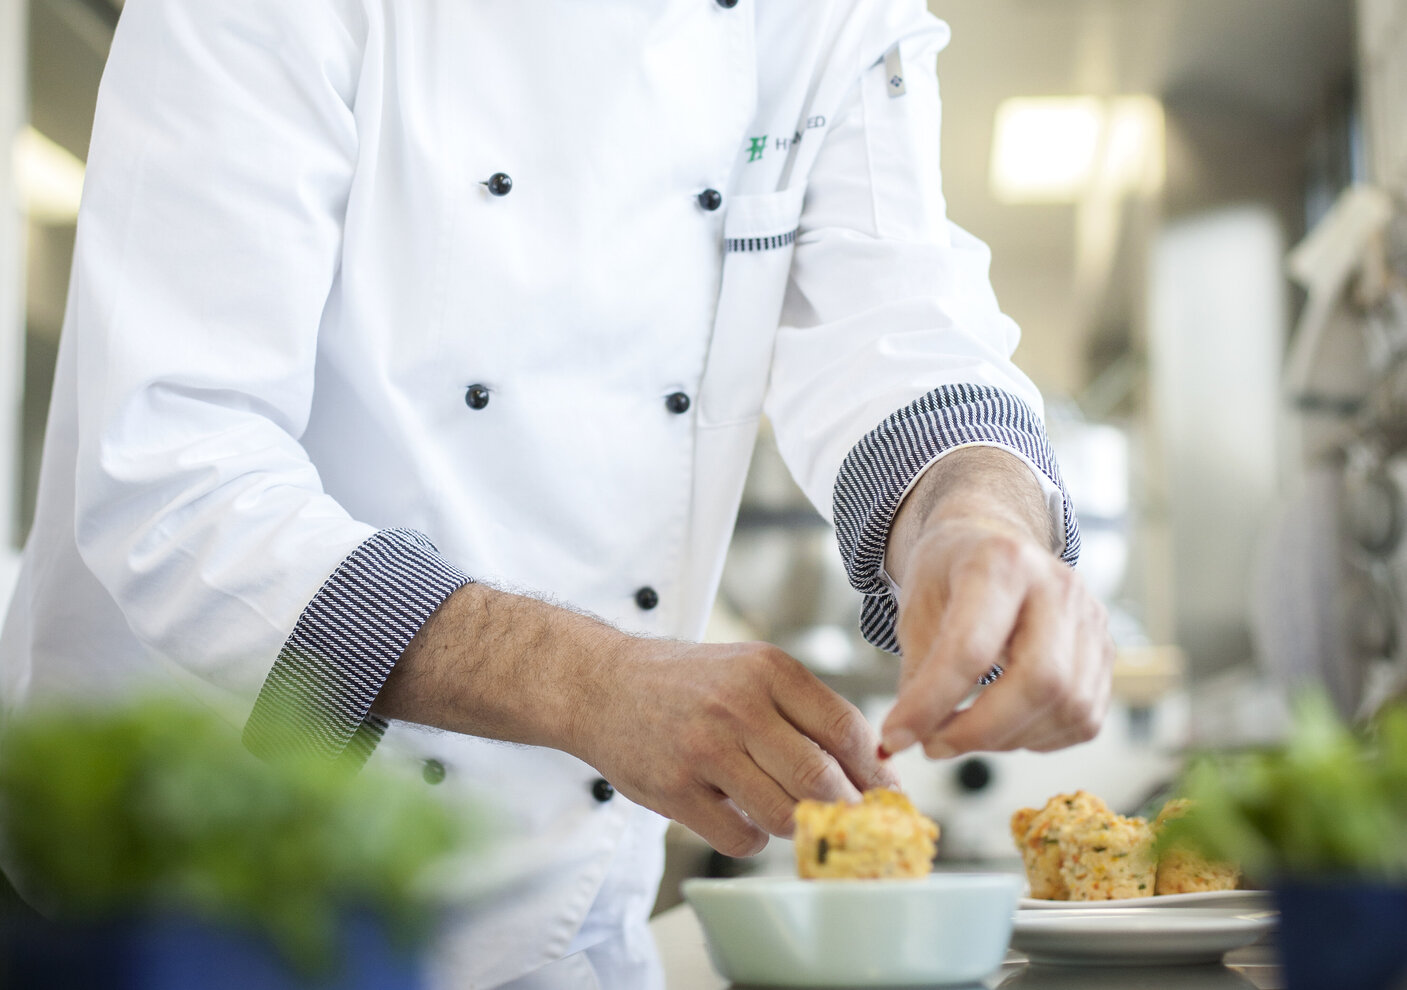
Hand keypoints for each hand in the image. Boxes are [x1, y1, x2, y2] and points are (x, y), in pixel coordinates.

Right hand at [576, 639, 898, 856]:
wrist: (600, 685)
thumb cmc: (688, 684)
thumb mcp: (749, 670)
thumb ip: (805, 711)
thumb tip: (873, 767)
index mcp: (768, 670)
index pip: (846, 728)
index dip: (875, 770)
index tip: (887, 794)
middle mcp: (739, 706)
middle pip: (821, 778)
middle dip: (845, 808)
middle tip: (849, 821)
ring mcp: (705, 749)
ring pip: (785, 814)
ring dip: (795, 824)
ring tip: (783, 810)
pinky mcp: (675, 789)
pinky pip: (741, 838)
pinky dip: (753, 839)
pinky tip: (740, 816)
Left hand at [879, 449, 1113, 759]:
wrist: (994, 544)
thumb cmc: (951, 575)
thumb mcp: (915, 608)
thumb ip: (916, 674)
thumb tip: (907, 738)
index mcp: (1001, 562)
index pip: (971, 647)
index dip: (932, 702)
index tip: (897, 735)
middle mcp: (1058, 585)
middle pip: (1041, 681)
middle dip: (981, 730)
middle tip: (933, 745)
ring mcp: (1091, 619)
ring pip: (1069, 707)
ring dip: (1008, 739)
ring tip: (964, 731)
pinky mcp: (1106, 652)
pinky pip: (1084, 719)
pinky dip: (1039, 738)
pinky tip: (1003, 725)